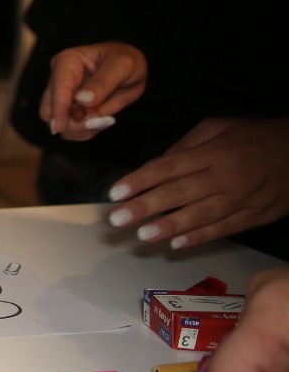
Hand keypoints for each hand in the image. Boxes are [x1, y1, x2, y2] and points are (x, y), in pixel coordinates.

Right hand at [39, 41, 147, 139]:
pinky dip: (86, 131)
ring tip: (106, 118)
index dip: (58, 108)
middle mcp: (58, 79)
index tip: (59, 127)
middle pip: (50, 110)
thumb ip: (103, 83)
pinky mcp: (66, 111)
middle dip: (73, 123)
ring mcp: (60, 97)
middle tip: (102, 120)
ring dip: (82, 129)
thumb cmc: (125, 62)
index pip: (58, 88)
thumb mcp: (122, 66)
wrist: (130, 72)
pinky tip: (101, 120)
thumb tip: (82, 100)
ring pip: (57, 124)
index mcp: (67, 62)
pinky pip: (69, 131)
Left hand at [106, 116, 288, 248]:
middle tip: (117, 219)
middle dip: (145, 207)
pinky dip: (201, 237)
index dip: (140, 180)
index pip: (168, 167)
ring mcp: (243, 198)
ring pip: (201, 215)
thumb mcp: (219, 127)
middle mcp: (226, 176)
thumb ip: (186, 146)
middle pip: (179, 193)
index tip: (115, 192)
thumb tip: (158, 166)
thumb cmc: (254, 136)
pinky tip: (177, 243)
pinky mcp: (256, 215)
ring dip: (170, 226)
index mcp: (213, 152)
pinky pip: (225, 229)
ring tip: (142, 235)